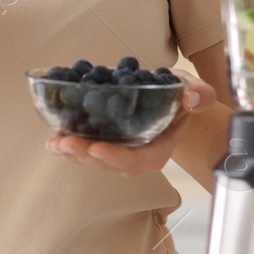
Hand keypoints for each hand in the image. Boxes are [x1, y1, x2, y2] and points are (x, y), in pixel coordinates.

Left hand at [44, 69, 217, 178]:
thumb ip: (199, 94)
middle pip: (107, 163)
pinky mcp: (103, 143)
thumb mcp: (194, 91)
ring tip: (55, 142)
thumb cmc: (182, 97)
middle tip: (64, 143)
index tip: (95, 148)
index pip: (136, 160)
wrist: (170, 100)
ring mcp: (117, 152)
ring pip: (91, 160)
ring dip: (71, 152)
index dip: (115, 157)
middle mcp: (134, 157)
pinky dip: (68, 145)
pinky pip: (84, 150)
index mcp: (157, 150)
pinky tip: (53, 139)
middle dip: (84, 155)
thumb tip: (193, 96)